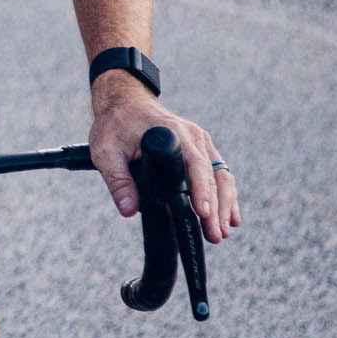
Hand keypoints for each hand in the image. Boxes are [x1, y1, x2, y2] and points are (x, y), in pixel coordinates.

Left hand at [88, 75, 239, 242]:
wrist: (125, 101)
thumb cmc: (114, 124)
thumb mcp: (106, 151)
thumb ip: (118, 180)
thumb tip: (129, 210)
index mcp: (174, 134)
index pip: (195, 166)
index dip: (200, 191)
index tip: (203, 213)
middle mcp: (194, 138)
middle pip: (214, 176)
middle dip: (216, 208)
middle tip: (215, 236)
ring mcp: (201, 143)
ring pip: (222, 177)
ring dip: (225, 206)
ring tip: (222, 233)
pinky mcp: (202, 149)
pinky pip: (219, 174)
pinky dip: (226, 196)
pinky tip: (230, 217)